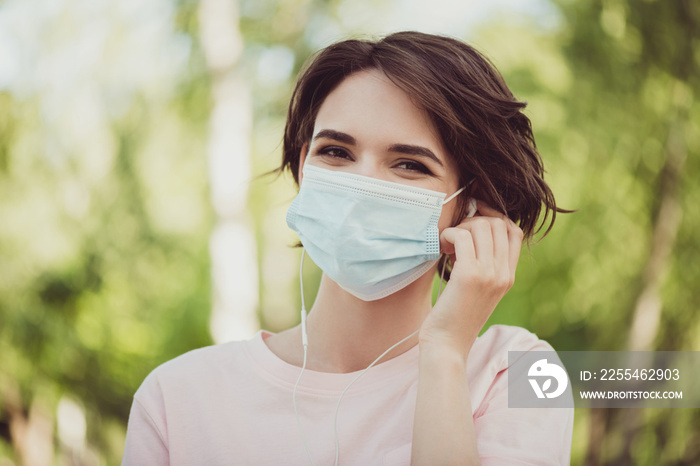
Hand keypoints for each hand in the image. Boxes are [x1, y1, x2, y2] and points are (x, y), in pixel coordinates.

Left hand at [419, 200, 523, 357]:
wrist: (447, 345)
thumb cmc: (455, 317)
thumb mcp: (478, 291)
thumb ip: (483, 266)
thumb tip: (471, 232)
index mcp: (509, 276)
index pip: (514, 231)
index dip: (494, 217)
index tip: (472, 218)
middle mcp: (503, 274)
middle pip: (497, 223)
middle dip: (473, 220)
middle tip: (455, 236)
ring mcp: (489, 274)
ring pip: (481, 225)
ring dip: (459, 227)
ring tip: (447, 244)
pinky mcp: (469, 275)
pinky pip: (461, 236)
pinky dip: (448, 235)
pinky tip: (441, 248)